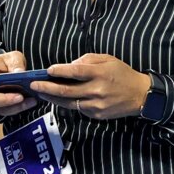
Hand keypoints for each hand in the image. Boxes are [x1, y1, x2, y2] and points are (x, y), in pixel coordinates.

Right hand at [0, 51, 39, 116]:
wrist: (11, 70)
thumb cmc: (9, 62)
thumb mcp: (13, 57)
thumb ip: (16, 64)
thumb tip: (20, 73)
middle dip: (4, 100)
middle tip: (20, 96)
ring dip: (14, 106)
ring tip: (30, 100)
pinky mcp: (2, 107)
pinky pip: (8, 111)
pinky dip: (20, 108)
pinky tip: (31, 102)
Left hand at [32, 53, 151, 119]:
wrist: (140, 95)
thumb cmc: (122, 73)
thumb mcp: (108, 59)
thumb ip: (87, 60)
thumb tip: (69, 66)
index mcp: (99, 74)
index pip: (74, 72)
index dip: (59, 71)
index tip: (47, 70)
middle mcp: (96, 90)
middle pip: (66, 91)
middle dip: (47, 88)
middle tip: (33, 85)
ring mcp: (96, 105)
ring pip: (68, 103)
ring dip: (52, 98)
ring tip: (40, 93)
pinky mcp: (97, 114)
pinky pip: (78, 108)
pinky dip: (66, 103)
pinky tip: (57, 99)